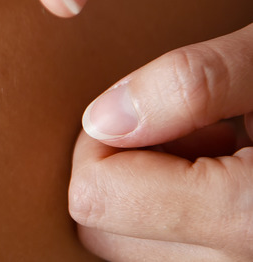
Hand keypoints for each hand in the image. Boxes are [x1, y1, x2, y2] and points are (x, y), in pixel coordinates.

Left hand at [69, 23, 252, 260]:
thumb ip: (189, 85)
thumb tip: (101, 120)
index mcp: (247, 218)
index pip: (92, 196)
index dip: (102, 139)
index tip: (146, 108)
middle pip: (98, 228)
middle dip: (123, 168)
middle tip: (188, 128)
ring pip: (125, 245)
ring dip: (148, 195)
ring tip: (214, 153)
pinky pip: (158, 252)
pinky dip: (170, 216)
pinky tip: (218, 180)